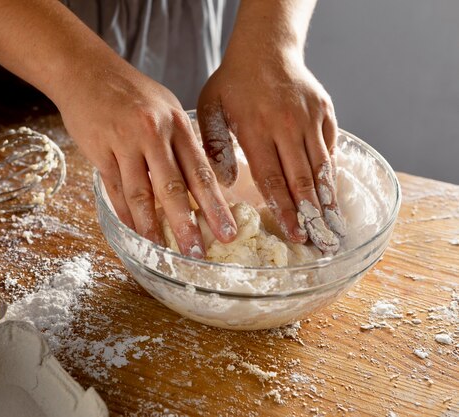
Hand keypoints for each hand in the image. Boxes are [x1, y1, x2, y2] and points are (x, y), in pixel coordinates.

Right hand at [59, 61, 236, 257]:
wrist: (86, 71)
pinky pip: (115, 190)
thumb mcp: (167, 107)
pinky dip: (126, 214)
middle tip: (197, 254)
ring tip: (163, 251)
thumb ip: (182, 143)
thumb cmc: (131, 91)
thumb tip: (200, 182)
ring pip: (141, 194)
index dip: (215, 205)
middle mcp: (153, 134)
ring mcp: (124, 143)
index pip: (200, 172)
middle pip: (173, 188)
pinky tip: (135, 232)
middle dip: (187, 225)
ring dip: (152, 227)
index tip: (226, 231)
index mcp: (177, 124)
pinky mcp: (99, 152)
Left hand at [197, 47, 344, 252]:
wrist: (265, 48)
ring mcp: (309, 118)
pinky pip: (330, 147)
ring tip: (336, 226)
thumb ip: (214, 145)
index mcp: (256, 129)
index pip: (273, 179)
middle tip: (322, 241)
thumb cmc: (233, 83)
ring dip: (328, 199)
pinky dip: (331, 172)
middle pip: (302, 178)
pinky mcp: (325, 111)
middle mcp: (286, 126)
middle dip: (312, 214)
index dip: (285, 209)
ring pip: (321, 166)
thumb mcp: (211, 108)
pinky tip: (333, 194)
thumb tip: (225, 183)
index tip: (296, 233)